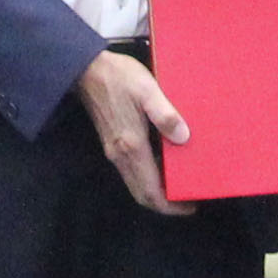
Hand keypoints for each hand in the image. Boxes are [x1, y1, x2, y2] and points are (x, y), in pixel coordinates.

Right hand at [80, 48, 190, 213]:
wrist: (86, 70)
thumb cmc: (119, 78)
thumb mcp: (147, 89)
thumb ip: (165, 114)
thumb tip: (184, 138)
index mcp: (132, 146)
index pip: (150, 190)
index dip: (170, 205)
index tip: (190, 207)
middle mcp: (120, 155)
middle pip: (142, 194)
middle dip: (164, 204)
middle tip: (188, 200)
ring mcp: (114, 151)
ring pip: (135, 185)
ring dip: (155, 192)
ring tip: (179, 185)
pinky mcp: (111, 144)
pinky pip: (131, 172)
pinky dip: (147, 179)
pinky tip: (162, 166)